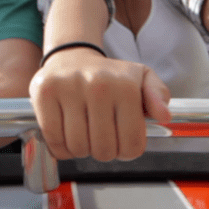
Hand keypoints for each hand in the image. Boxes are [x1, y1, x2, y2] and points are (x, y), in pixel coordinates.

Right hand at [30, 49, 170, 161]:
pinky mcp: (44, 93)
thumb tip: (164, 115)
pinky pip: (53, 140)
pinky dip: (61, 147)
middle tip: (101, 137)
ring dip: (82, 149)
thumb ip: (158, 95)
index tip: (121, 140)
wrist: (71, 58)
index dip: (127, 151)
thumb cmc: (108, 76)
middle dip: (104, 150)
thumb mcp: (141, 79)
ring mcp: (68, 88)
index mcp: (125, 85)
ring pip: (78, 147)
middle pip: (104, 149)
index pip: (132, 144)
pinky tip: (67, 134)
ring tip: (84, 133)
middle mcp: (97, 85)